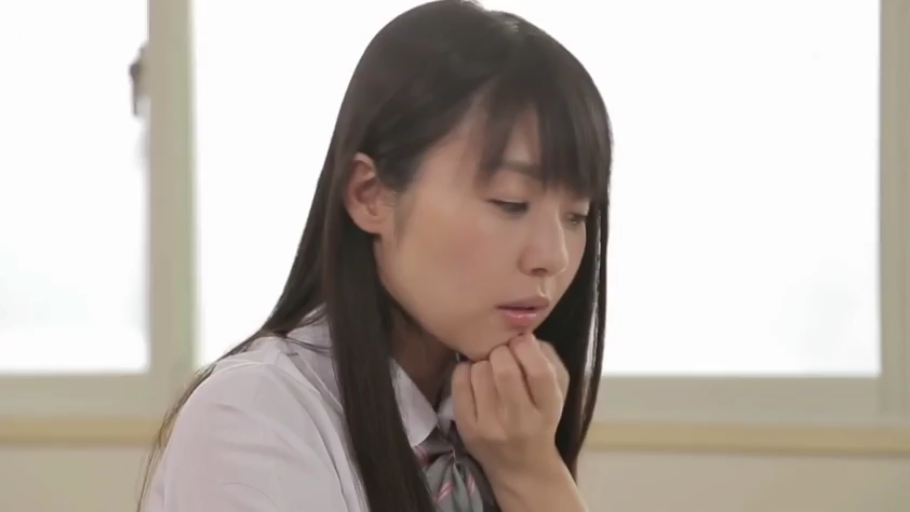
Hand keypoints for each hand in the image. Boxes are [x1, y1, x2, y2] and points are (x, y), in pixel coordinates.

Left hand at [451, 333, 568, 484]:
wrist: (520, 466)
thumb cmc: (541, 419)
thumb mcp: (559, 392)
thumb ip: (548, 359)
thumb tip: (524, 336)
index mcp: (547, 410)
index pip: (539, 373)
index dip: (527, 348)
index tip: (522, 342)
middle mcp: (519, 421)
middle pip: (505, 369)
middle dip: (502, 351)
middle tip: (503, 353)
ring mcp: (489, 426)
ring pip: (479, 371)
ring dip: (484, 361)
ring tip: (490, 369)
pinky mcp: (466, 427)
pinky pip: (459, 382)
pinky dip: (466, 370)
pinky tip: (475, 377)